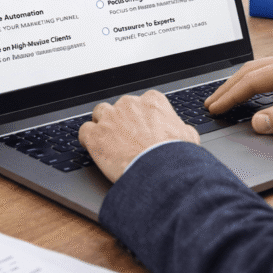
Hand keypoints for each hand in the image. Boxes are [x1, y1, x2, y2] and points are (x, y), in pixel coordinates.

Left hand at [79, 90, 200, 182]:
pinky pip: (84, 131)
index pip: (142, 102)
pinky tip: (94, 149)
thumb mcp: (188, 137)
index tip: (141, 128)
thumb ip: (181, 128)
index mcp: (152, 101)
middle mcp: (129, 104)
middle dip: (121, 121)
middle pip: (119, 107)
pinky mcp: (95, 135)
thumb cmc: (174, 155)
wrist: (160, 171)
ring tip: (109, 142)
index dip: (140, 116)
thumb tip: (183, 131)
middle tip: (127, 139)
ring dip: (102, 125)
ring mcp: (110, 118)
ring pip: (99, 114)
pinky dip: (87, 139)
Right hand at [205, 49, 272, 133]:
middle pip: (251, 70)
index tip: (215, 107)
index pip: (252, 80)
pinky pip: (271, 70)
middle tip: (211, 103)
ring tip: (225, 97)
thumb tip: (257, 121)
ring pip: (260, 68)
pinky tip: (251, 90)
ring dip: (240, 83)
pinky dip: (254, 80)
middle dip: (229, 87)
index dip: (231, 95)